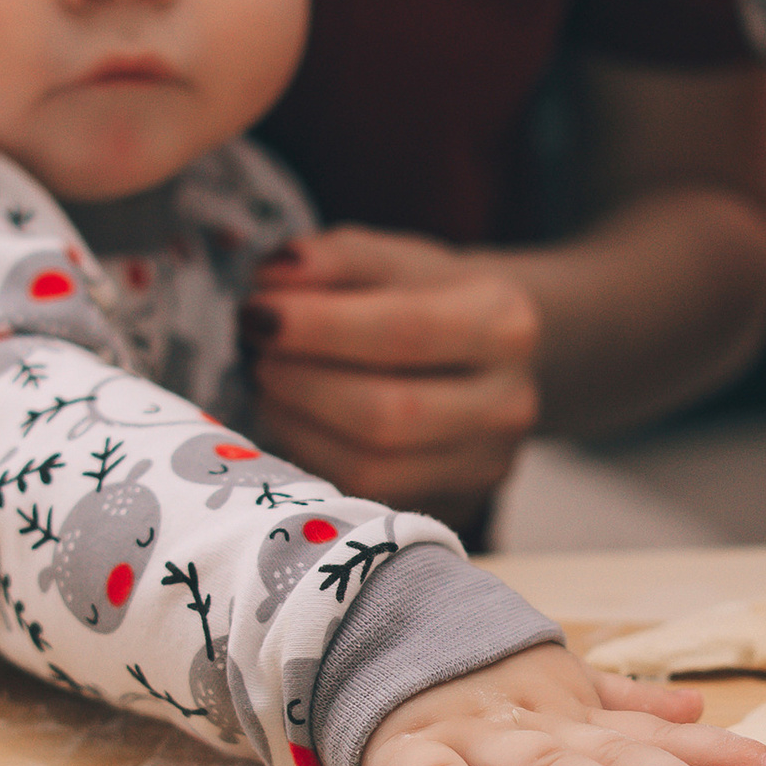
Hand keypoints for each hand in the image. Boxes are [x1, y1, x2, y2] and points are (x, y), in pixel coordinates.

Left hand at [246, 228, 539, 529]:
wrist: (486, 356)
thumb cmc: (428, 299)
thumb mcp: (392, 259)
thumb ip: (336, 258)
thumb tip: (274, 279)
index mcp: (505, 323)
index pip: (405, 331)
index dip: (321, 326)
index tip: (256, 311)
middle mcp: (509, 403)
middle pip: (389, 413)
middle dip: (303, 384)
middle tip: (258, 354)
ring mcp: (485, 465)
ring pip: (372, 468)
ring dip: (297, 427)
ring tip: (269, 386)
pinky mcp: (453, 507)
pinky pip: (363, 498)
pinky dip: (311, 459)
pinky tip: (293, 421)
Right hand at [361, 641, 765, 765]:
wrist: (365, 645)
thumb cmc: (474, 695)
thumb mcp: (555, 696)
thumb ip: (623, 705)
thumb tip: (694, 702)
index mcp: (576, 719)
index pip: (661, 737)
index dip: (722, 754)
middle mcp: (540, 727)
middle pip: (621, 759)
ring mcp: (478, 740)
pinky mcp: (409, 756)